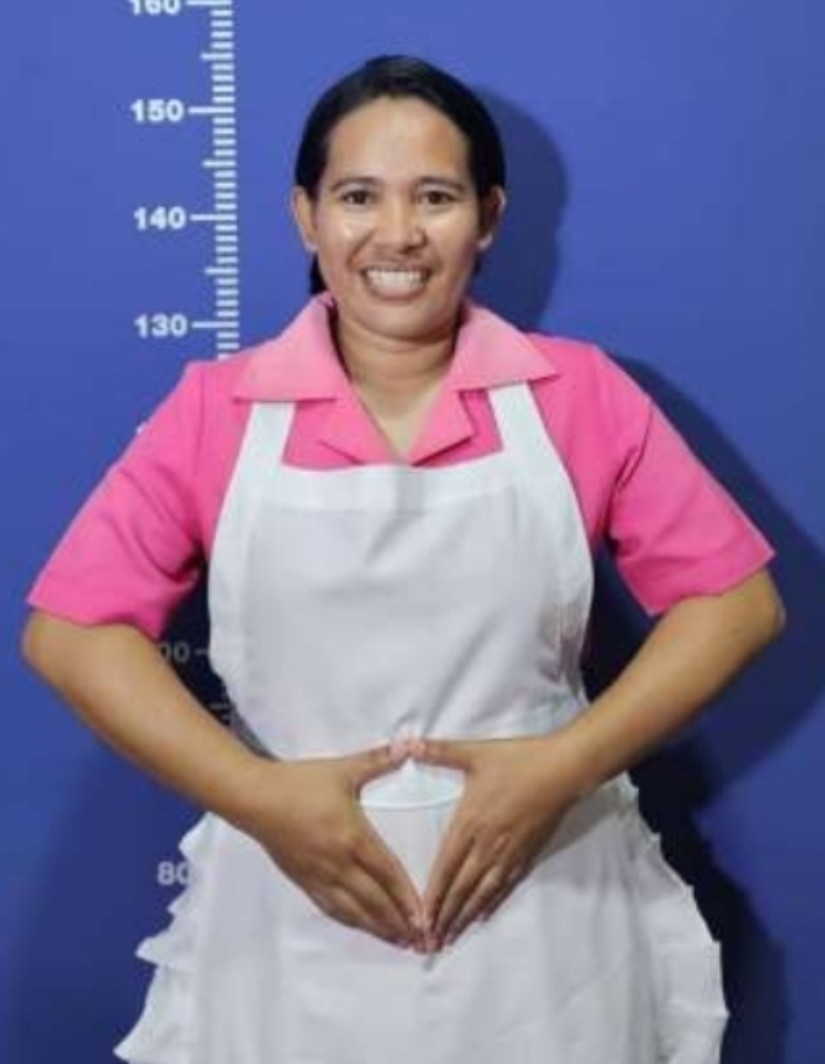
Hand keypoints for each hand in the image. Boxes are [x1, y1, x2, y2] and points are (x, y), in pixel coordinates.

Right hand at [245, 744, 425, 948]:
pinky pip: (330, 907)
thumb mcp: (343, 769)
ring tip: (398, 942)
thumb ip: (378, 759)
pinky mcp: (303, 880)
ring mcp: (319, 876)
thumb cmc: (300, 782)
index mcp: (353, 837)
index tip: (425, 917)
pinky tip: (361, 926)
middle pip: (374, 901)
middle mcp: (338, 863)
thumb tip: (409, 744)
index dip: (407, 898)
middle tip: (421, 942)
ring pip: (353, 911)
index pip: (387, 873)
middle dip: (398, 923)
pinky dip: (351, 921)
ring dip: (377, 928)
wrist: (256, 798)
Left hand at [411, 734, 583, 948]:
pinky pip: (506, 884)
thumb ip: (439, 751)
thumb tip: (406, 743)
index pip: (446, 866)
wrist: (563, 769)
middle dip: (445, 916)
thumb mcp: (474, 752)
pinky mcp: (527, 852)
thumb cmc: (518, 760)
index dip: (433, 895)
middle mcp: (488, 843)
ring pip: (483, 891)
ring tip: (452, 937)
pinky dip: (492, 903)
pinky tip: (484, 915)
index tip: (420, 918)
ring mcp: (509, 851)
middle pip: (462, 887)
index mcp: (470, 821)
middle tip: (430, 941)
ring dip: (466, 916)